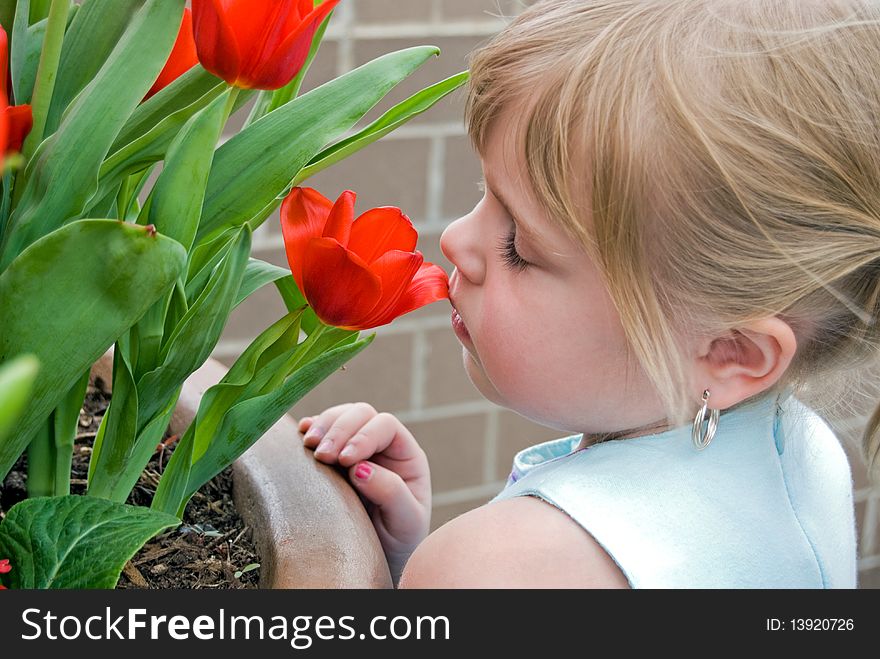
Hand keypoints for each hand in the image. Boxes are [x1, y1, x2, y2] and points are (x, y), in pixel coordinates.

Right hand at [299, 402, 430, 585]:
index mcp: (405, 455)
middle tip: (321, 456)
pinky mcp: (333, 459)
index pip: (385, 425)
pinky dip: (310, 429)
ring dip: (322, 426)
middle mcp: (382, 445)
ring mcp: (356, 448)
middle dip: (339, 429)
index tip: (346, 462)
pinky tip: (301, 436)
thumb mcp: (406, 522)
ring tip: (308, 445)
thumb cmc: (399, 540)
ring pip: (340, 416)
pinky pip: (322, 432)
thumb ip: (391, 493)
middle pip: (361, 414)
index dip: (364, 436)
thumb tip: (361, 468)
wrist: (379, 559)